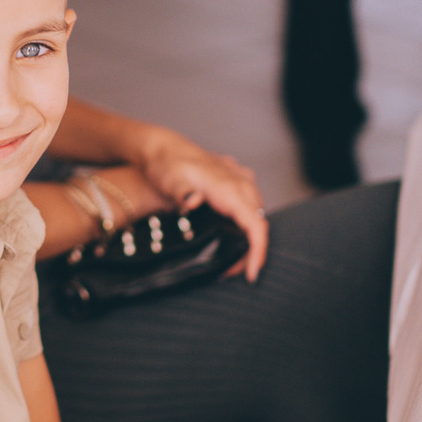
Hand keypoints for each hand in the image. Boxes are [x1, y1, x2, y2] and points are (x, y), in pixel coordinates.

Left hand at [124, 126, 269, 279]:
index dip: (257, 250)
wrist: (162, 148)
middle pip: (258, 223)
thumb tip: (193, 200)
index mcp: (229, 186)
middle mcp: (240, 181)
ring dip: (248, 239)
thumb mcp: (169, 179)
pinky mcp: (236, 181)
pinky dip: (244, 225)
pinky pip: (249, 206)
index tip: (251, 273)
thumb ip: (180, 192)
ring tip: (230, 260)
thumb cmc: (166, 164)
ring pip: (256, 215)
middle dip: (251, 251)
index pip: (255, 223)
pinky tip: (230, 238)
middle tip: (232, 272)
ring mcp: (240, 179)